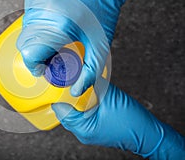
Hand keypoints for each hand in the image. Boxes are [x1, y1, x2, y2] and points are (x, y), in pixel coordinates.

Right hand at [17, 0, 176, 95]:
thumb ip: (89, 72)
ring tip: (58, 32)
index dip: (36, 66)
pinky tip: (55, 16)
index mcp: (59, 25)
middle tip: (56, 51)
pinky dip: (39, 20)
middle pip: (26, 43)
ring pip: (26, 27)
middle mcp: (43, 9)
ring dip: (38, 35)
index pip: (30, 55)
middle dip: (38, 52)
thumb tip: (76, 90)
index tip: (46, 68)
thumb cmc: (105, 9)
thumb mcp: (101, 45)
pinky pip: (29, 12)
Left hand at [52, 78, 184, 158]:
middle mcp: (82, 133)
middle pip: (65, 111)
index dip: (59, 93)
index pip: (61, 109)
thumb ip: (94, 84)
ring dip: (74, 100)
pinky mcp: (93, 129)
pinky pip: (81, 115)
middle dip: (66, 96)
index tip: (59, 81)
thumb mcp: (110, 97)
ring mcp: (87, 132)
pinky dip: (81, 105)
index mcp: (82, 128)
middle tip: (67, 81)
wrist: (148, 134)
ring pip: (73, 113)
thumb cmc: (132, 121)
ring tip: (77, 87)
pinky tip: (86, 96)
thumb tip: (83, 73)